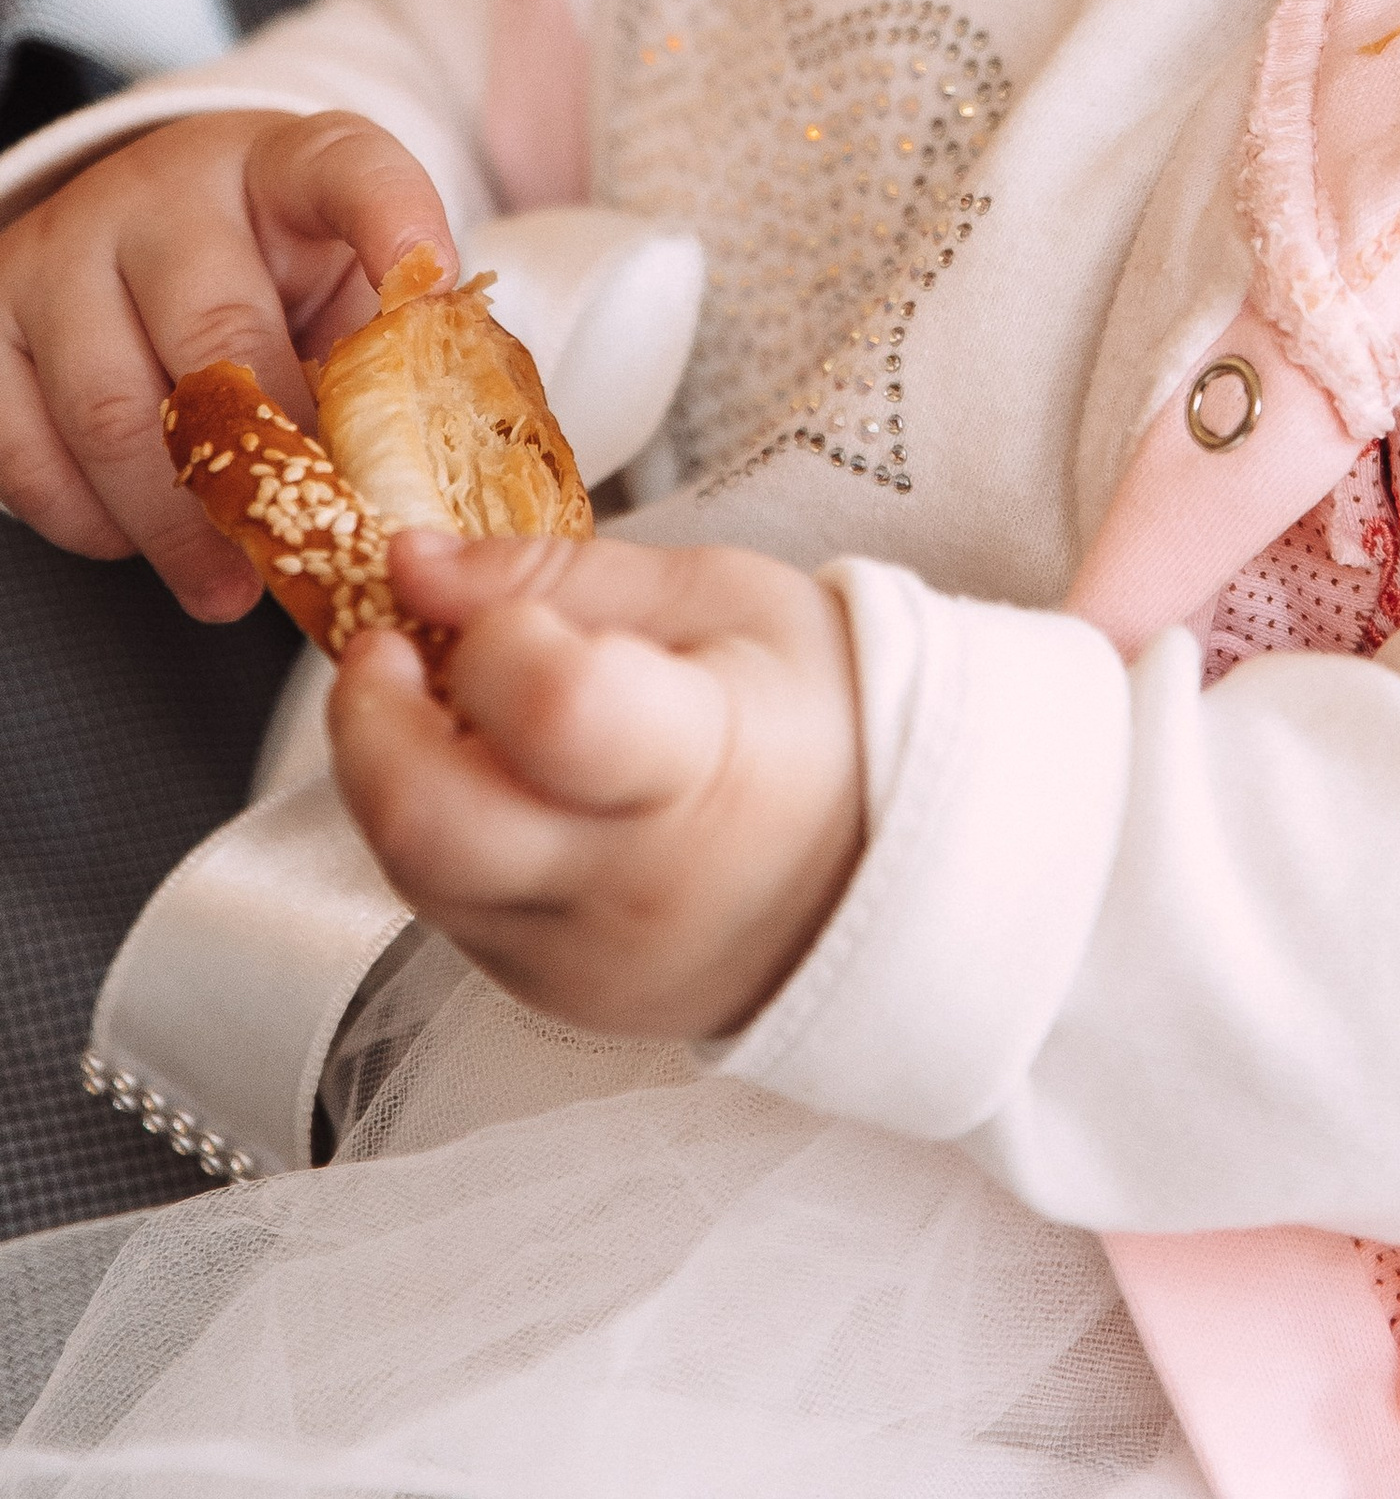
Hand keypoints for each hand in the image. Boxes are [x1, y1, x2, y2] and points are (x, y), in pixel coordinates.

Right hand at [0, 111, 454, 617]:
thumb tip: (426, 484)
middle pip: (216, 331)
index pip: (346, 168)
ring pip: (113, 406)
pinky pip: (22, 442)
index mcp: (287, 165)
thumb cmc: (270, 274)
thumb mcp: (341, 283)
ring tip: (229, 584)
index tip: (432, 281)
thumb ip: (385, 356)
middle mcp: (170, 188)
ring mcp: (68, 245)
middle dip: (268, 461)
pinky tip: (134, 537)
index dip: (391, 218)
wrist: (148, 233)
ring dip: (175, 521)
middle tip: (309, 543)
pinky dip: (84, 514)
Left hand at [330, 529, 866, 1044]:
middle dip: (367, 720)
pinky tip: (482, 777)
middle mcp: (633, 886)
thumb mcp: (720, 597)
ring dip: (388, 774)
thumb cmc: (814, 712)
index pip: (555, 707)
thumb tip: (417, 562)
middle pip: (433, 824)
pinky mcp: (546, 994)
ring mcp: (582, 958)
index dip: (487, 636)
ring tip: (434, 702)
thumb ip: (557, 575)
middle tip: (383, 649)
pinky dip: (435, 832)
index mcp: (704, 763)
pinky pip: (444, 911)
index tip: (473, 598)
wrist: (876, 867)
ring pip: (414, 873)